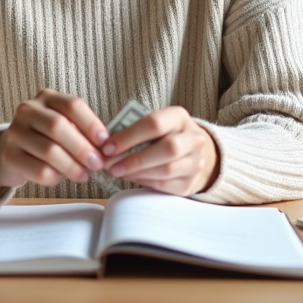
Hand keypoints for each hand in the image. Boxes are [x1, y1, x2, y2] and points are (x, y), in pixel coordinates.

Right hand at [0, 89, 108, 191]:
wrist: (10, 152)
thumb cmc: (45, 139)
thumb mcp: (64, 127)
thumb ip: (82, 132)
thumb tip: (107, 148)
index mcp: (46, 98)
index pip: (72, 105)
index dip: (92, 124)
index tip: (106, 143)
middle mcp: (28, 110)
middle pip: (58, 126)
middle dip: (83, 148)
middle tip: (98, 164)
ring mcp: (15, 132)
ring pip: (49, 151)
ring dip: (72, 167)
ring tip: (84, 175)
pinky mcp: (9, 156)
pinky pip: (39, 170)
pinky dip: (56, 178)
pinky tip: (61, 178)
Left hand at [102, 106, 218, 196]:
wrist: (191, 152)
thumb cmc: (162, 136)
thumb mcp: (153, 125)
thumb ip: (133, 131)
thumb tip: (106, 146)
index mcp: (179, 117)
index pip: (155, 123)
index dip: (129, 136)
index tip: (107, 147)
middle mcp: (194, 138)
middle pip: (168, 148)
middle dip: (135, 158)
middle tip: (111, 165)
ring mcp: (195, 162)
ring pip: (167, 169)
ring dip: (137, 172)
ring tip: (117, 172)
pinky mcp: (190, 183)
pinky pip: (165, 185)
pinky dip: (144, 181)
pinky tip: (131, 177)